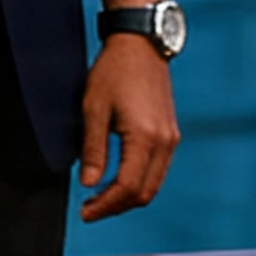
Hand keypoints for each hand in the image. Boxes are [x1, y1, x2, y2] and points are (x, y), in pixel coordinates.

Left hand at [77, 34, 181, 221]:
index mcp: (145, 137)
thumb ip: (92, 150)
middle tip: (90, 209)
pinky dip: (139, 182)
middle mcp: (164, 141)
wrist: (140, 44)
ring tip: (101, 197)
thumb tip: (89, 183)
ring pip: (153, 184)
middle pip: (144, 193)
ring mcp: (171, 138)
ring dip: (128, 196)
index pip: (128, 187)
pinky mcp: (170, 133)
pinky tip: (118, 179)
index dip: (105, 205)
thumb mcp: (93, 109)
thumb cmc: (114, 70)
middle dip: (117, 207)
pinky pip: (158, 170)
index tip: (85, 212)